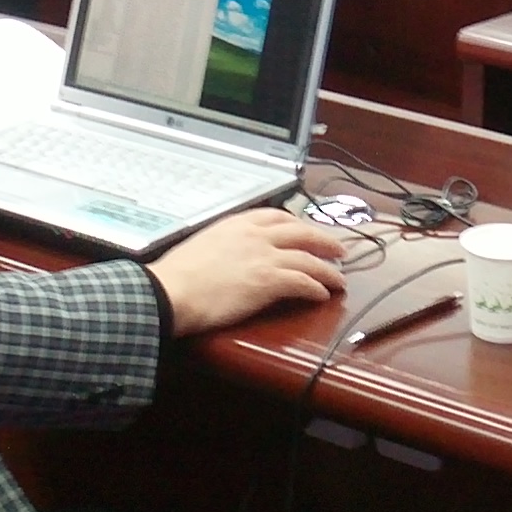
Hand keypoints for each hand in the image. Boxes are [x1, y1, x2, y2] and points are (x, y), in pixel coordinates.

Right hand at [150, 207, 346, 334]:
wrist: (172, 290)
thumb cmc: (178, 274)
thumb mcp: (203, 244)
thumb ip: (224, 243)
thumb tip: (230, 255)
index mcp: (238, 223)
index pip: (277, 216)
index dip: (297, 224)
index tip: (306, 230)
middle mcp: (256, 234)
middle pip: (302, 232)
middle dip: (323, 240)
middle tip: (339, 249)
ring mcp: (264, 256)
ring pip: (309, 258)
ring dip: (328, 269)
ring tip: (339, 278)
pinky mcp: (269, 280)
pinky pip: (303, 281)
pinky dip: (317, 287)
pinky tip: (323, 294)